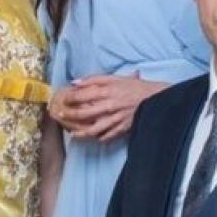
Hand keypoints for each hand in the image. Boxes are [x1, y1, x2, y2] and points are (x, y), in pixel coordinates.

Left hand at [48, 73, 165, 141]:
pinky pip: (108, 136)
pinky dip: (99, 138)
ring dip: (81, 132)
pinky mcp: (123, 128)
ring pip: (94, 129)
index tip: (62, 99)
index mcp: (107, 92)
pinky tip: (93, 138)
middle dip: (69, 115)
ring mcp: (116, 119)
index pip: (82, 96)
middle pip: (84, 113)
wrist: (156, 98)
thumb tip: (74, 82)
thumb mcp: (114, 78)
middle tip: (60, 114)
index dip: (69, 98)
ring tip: (73, 133)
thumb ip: (93, 79)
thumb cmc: (134, 87)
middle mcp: (110, 106)